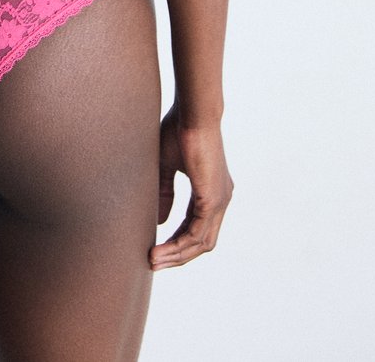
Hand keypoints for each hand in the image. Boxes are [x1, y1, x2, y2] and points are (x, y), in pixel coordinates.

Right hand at [148, 104, 232, 268]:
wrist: (192, 112)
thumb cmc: (179, 129)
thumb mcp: (167, 165)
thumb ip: (165, 191)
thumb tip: (161, 221)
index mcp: (212, 190)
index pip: (197, 227)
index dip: (177, 241)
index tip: (156, 249)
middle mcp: (221, 198)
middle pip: (202, 241)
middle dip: (177, 255)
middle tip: (153, 262)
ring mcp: (220, 200)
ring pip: (201, 242)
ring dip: (176, 254)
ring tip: (153, 260)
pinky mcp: (213, 199)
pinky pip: (198, 233)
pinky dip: (179, 244)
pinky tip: (161, 249)